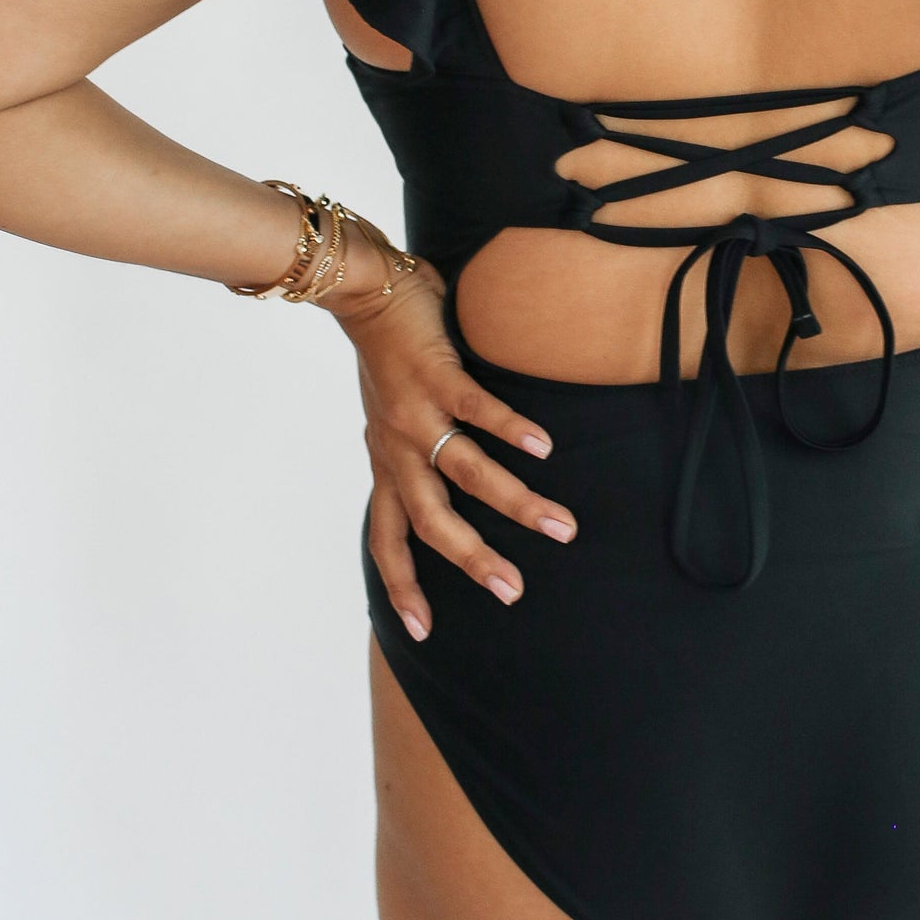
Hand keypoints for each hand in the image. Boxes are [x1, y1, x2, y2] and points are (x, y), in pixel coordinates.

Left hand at [326, 264, 577, 637]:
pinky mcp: (437, 377)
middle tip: (513, 591)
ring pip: (465, 474)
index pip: (386, 539)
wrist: (360, 289)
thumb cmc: (386, 352)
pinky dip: (512, 432)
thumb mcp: (390, 416)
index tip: (422, 631)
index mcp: (385, 462)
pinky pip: (478, 412)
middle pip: (431, 523)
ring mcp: (416, 414)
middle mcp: (396, 448)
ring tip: (560, 525)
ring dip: (515, 503)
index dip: (402, 585)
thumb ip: (416, 447)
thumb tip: (451, 470)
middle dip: (473, 561)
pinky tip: (546, 449)